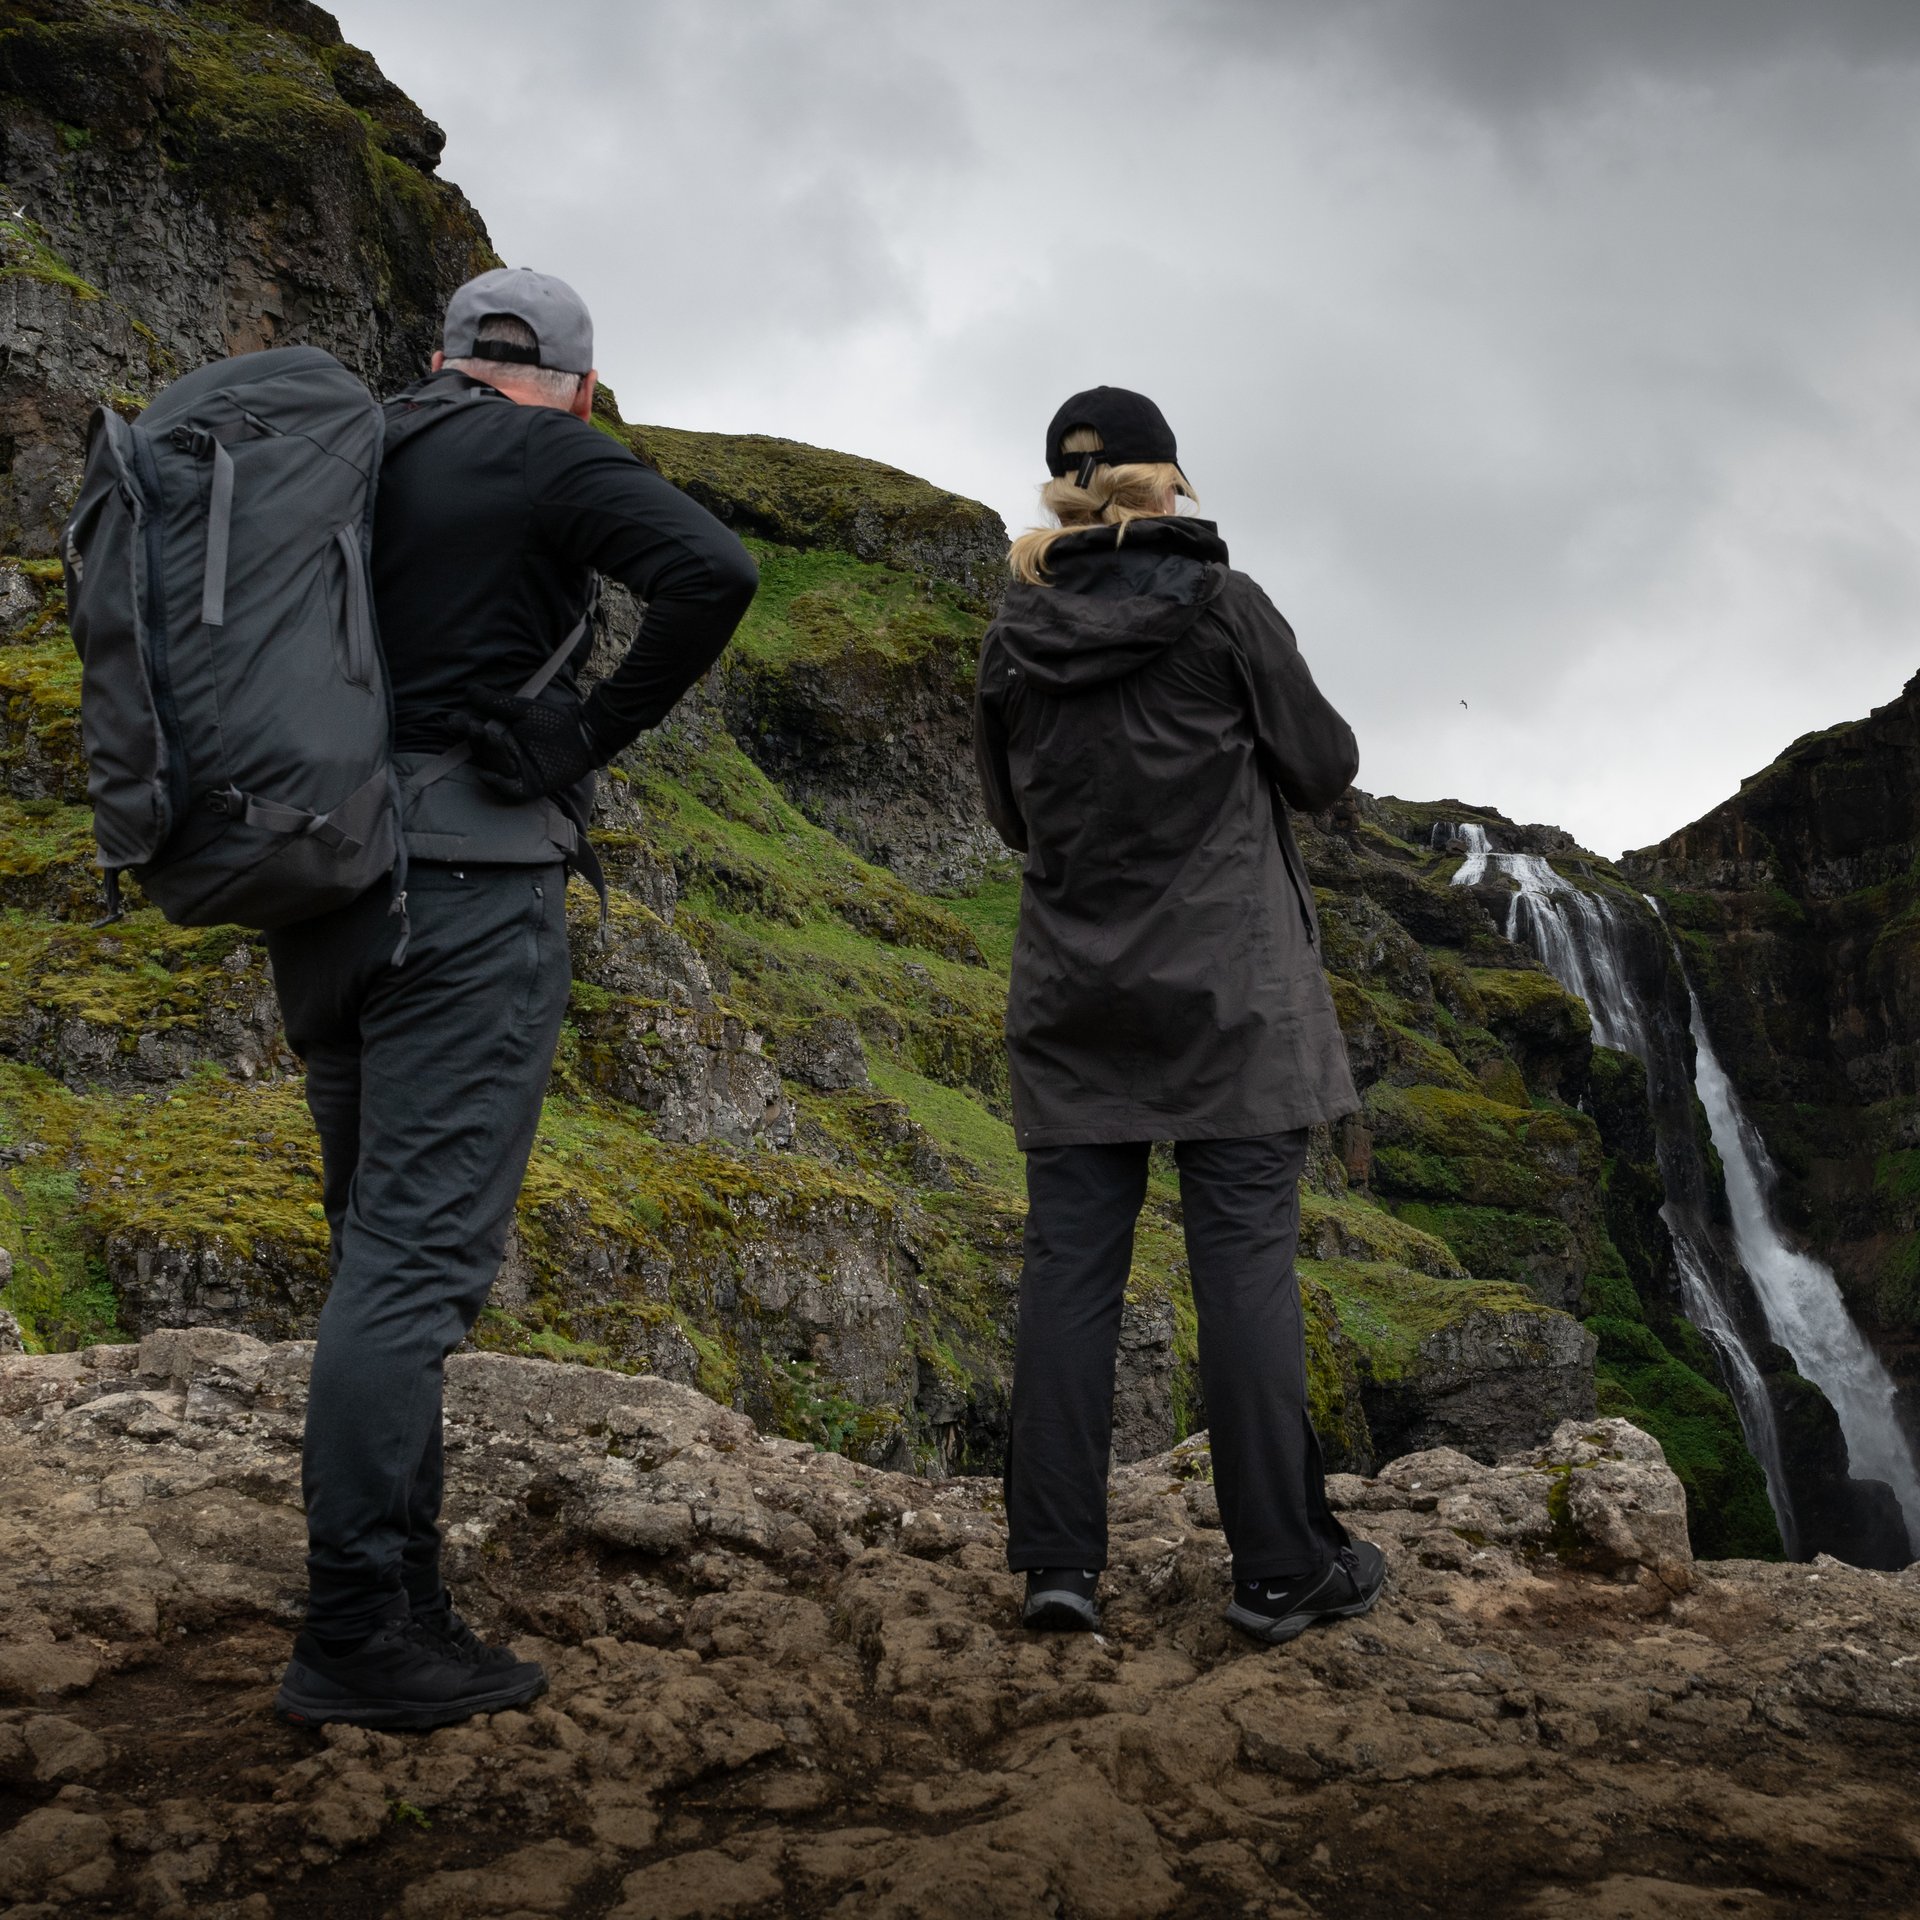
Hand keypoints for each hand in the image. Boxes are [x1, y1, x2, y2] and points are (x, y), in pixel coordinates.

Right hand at [451, 690, 603, 801]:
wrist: (585, 732)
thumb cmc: (556, 718)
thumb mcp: (524, 709)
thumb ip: (498, 702)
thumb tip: (470, 690)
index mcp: (502, 737)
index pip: (476, 735)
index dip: (463, 729)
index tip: (453, 721)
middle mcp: (507, 756)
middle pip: (483, 752)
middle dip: (475, 739)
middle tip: (472, 726)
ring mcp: (519, 772)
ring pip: (495, 767)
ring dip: (488, 754)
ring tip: (486, 735)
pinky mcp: (532, 786)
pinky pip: (511, 790)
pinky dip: (498, 785)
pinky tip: (486, 776)